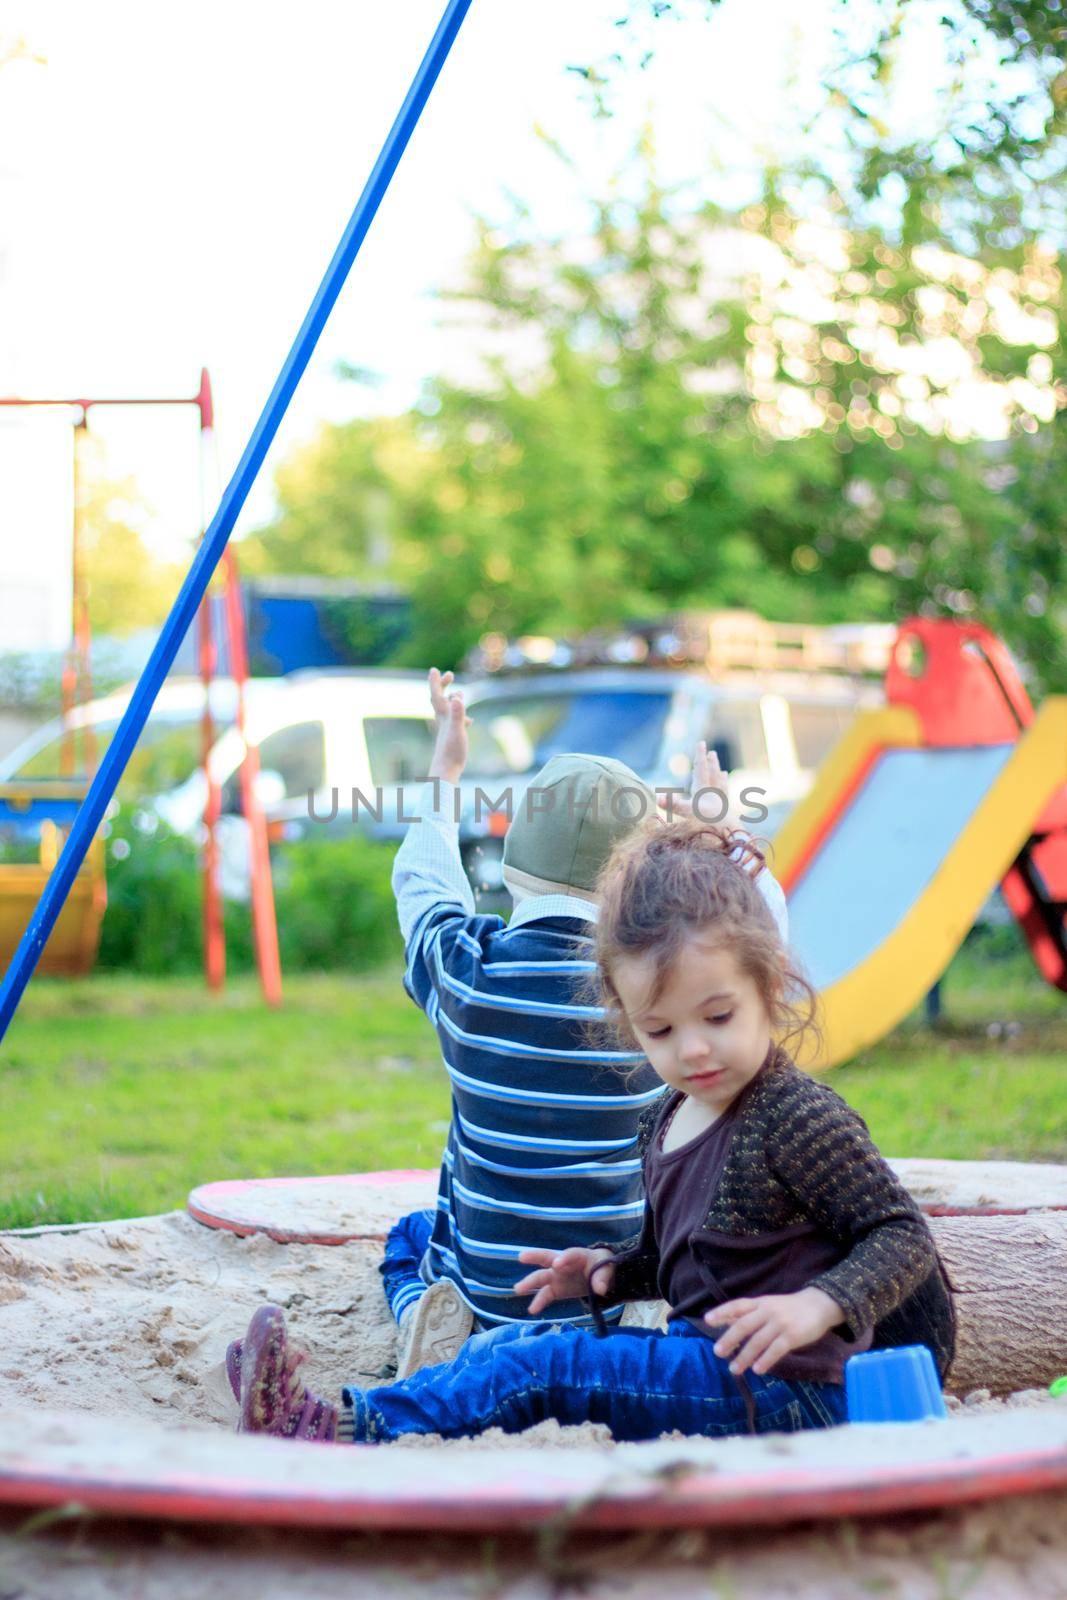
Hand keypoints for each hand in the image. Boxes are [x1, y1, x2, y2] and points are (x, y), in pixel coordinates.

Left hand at [427, 667, 470, 784]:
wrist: (446, 771)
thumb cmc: (451, 752)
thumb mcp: (457, 730)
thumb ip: (457, 714)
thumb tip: (457, 697)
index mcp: (443, 717)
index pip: (437, 695)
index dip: (436, 682)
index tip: (434, 669)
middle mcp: (443, 721)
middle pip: (441, 699)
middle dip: (444, 686)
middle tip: (450, 675)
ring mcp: (447, 730)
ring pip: (448, 710)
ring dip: (453, 700)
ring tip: (459, 694)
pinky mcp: (452, 738)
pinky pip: (456, 722)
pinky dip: (462, 716)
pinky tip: (469, 721)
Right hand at [515, 1247, 615, 1315]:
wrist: (598, 1274)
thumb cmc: (601, 1266)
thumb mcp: (606, 1269)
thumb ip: (602, 1278)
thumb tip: (600, 1289)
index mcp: (577, 1255)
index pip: (570, 1254)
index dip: (564, 1258)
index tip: (557, 1263)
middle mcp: (562, 1263)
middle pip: (547, 1258)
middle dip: (535, 1257)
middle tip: (522, 1256)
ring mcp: (557, 1276)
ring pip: (541, 1277)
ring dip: (529, 1282)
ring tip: (518, 1289)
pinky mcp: (556, 1289)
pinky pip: (545, 1295)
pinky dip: (538, 1302)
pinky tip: (532, 1310)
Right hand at [657, 740, 727, 821]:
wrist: (729, 834)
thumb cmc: (707, 823)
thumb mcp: (686, 812)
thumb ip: (672, 804)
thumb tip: (658, 798)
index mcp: (703, 790)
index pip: (700, 769)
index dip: (700, 756)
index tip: (701, 743)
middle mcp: (714, 794)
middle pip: (712, 775)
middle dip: (711, 764)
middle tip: (712, 753)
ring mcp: (721, 804)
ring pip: (721, 786)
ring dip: (720, 777)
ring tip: (723, 772)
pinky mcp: (726, 816)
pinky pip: (726, 802)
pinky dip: (725, 795)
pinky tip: (726, 797)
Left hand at [704, 1287, 841, 1376]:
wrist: (819, 1305)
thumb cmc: (789, 1308)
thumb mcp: (767, 1305)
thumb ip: (748, 1314)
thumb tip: (724, 1321)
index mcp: (760, 1303)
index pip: (737, 1306)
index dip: (722, 1312)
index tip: (707, 1320)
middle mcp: (767, 1311)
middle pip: (744, 1325)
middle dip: (730, 1339)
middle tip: (718, 1352)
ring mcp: (780, 1323)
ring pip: (758, 1340)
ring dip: (745, 1356)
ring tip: (734, 1369)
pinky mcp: (793, 1335)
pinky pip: (776, 1349)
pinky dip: (765, 1360)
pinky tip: (757, 1370)